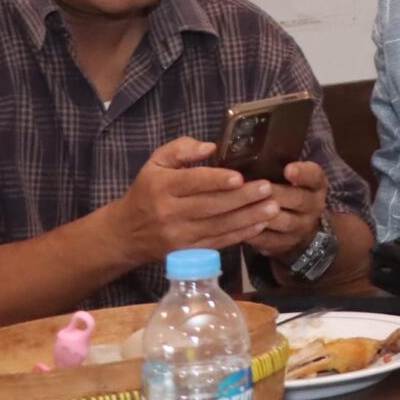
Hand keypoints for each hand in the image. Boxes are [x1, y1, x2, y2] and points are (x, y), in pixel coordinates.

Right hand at [114, 137, 279, 262]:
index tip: (240, 177)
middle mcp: (170, 213)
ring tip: (273, 207)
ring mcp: (179, 236)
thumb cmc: (148, 190)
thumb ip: (181, 149)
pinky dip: (240, 235)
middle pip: (210, 205)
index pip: (192, 182)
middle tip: (268, 188)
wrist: (126, 233)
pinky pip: (218, 243)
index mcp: (162, 187)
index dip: (217, 180)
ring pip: (218, 227)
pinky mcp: (187, 252)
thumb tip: (210, 147)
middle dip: (242, 198)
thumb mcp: (156, 162)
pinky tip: (260, 225)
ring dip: (248, 218)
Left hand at [245, 160, 328, 259]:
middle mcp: (313, 206)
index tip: (288, 169)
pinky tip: (235, 225)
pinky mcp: (284, 245)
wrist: (302, 230)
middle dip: (275, 193)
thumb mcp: (294, 179)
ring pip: (282, 221)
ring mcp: (300, 228)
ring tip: (242, 205)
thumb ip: (279, 167)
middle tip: (255, 187)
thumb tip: (246, 149)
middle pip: (297, 199)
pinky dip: (251, 232)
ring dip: (261, 213)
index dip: (302, 173)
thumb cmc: (289, 193)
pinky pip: (267, 240)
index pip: (314, 176)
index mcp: (316, 185)